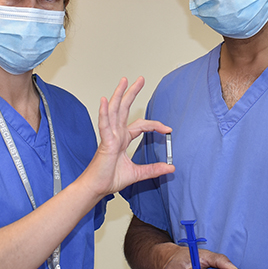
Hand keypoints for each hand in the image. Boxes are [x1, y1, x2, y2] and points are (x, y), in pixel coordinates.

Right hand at [83, 77, 173, 196]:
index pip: (140, 125)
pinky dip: (104, 112)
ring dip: (119, 95)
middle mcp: (116, 134)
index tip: (167, 129)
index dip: (155, 125)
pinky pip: (104, 125)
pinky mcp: (104, 143)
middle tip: (140, 79)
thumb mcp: (137, 173)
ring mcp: (109, 137)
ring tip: (124, 81)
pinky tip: (106, 100)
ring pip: (114, 111)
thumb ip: (153, 169)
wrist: (97, 188)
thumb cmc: (109, 179)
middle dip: (131, 93)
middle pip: (124, 109)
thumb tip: (171, 167)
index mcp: (122, 139)